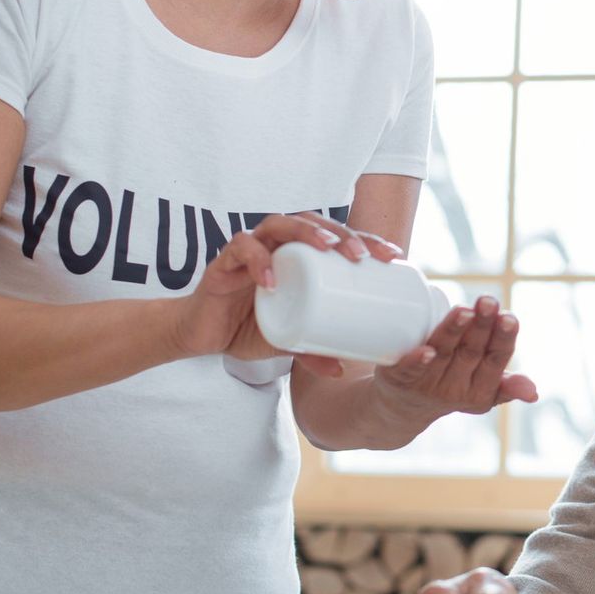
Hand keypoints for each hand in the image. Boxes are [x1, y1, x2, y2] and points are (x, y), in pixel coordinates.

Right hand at [171, 212, 401, 367]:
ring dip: (306, 233)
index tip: (393, 257)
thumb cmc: (247, 328)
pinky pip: (240, 248)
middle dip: (342, 234)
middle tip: (364, 256)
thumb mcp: (287, 342)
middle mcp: (275, 245)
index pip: (335, 238)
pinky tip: (272, 276)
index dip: (366, 241)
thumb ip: (311, 350)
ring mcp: (250, 249)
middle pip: (313, 223)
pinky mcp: (223, 262)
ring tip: (329, 249)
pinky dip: (257, 259)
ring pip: (279, 224)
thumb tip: (342, 370)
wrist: (200, 336)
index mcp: (297, 258)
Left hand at [369, 295, 538, 425]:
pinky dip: (417, 361)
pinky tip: (425, 351)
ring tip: (464, 311)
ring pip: (443, 353)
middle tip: (488, 302)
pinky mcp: (399, 379)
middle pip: (471, 353)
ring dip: (454, 333)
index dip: (502, 339)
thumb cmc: (449, 385)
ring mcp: (426, 384)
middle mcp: (455, 389)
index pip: (496, 359)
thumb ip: (508, 385)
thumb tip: (534, 393)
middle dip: (481, 326)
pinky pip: (409, 370)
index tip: (509, 317)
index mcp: (480, 390)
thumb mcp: (481, 390)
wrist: (400, 409)